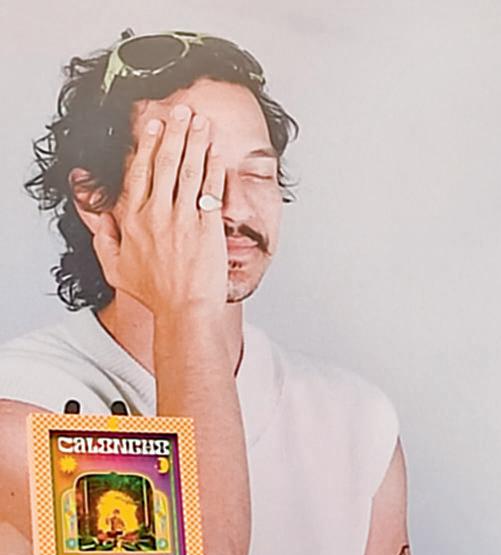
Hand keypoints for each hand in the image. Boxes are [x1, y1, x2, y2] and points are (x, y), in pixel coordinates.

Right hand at [95, 104, 227, 317]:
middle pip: (164, 163)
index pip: (139, 172)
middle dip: (173, 132)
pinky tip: (216, 150)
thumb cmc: (154, 292)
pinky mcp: (207, 227)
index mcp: (132, 220)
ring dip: (195, 142)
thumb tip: (96, 213)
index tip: (153, 124)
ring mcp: (182, 219)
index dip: (146, 145)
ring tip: (201, 121)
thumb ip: (103, 236)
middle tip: (181, 110)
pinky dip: (212, 167)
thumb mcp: (115, 266)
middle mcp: (156, 214)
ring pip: (187, 171)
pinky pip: (209, 190)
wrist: (185, 310)